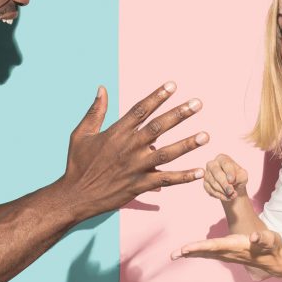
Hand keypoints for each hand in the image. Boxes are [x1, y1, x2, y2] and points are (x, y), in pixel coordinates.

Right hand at [61, 82, 207, 216]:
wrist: (75, 196)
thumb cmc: (77, 164)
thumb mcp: (81, 134)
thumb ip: (95, 111)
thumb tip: (102, 88)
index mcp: (116, 133)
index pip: (140, 110)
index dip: (157, 96)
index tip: (173, 85)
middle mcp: (129, 148)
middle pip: (158, 127)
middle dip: (179, 114)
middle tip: (198, 103)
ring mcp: (136, 167)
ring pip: (167, 154)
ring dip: (187, 144)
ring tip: (205, 136)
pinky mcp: (139, 185)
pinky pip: (166, 180)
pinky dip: (183, 177)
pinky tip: (199, 171)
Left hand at [170, 229, 281, 274]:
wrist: (275, 261)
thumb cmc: (273, 247)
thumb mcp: (272, 239)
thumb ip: (264, 238)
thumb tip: (255, 236)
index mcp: (236, 246)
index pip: (214, 246)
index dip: (199, 247)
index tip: (186, 249)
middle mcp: (229, 252)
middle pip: (205, 252)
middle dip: (189, 252)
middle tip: (173, 255)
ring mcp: (227, 255)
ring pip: (205, 254)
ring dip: (190, 253)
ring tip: (174, 255)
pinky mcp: (227, 254)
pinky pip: (209, 253)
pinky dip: (197, 252)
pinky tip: (189, 252)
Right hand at [204, 153, 248, 201]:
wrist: (233, 187)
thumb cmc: (238, 178)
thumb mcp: (243, 176)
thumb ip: (240, 176)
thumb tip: (230, 181)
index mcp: (222, 158)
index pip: (225, 164)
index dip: (229, 172)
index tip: (232, 181)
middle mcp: (212, 164)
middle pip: (217, 173)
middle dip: (225, 184)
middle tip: (231, 192)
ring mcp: (207, 174)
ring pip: (213, 183)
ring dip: (224, 192)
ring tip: (233, 195)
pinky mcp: (205, 184)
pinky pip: (211, 190)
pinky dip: (220, 195)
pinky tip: (227, 197)